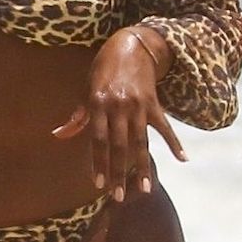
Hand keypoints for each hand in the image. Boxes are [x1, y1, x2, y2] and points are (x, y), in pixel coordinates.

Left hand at [52, 27, 184, 201]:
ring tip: (144, 188)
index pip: (97, 140)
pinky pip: (165, 128)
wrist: (131, 45)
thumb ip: (78, 115)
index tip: (97, 184)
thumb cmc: (103, 69)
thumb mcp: (85, 88)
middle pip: (119, 146)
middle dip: (118, 172)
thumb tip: (59, 134)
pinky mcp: (155, 104)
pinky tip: (182, 159)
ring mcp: (139, 106)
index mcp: (98, 104)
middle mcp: (119, 107)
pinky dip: (174, 143)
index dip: (98, 162)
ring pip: (141, 142)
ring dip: (142, 166)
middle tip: (119, 196)